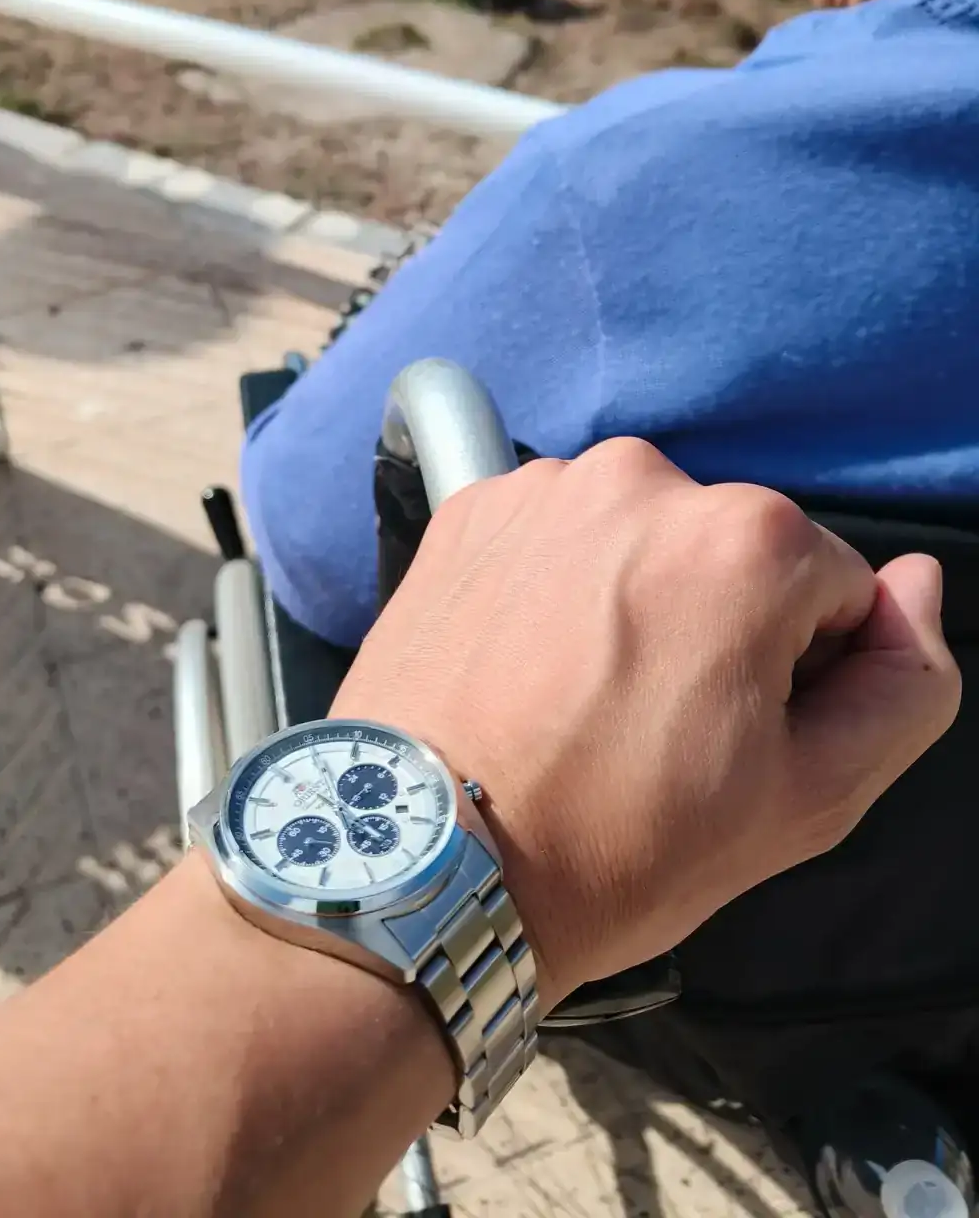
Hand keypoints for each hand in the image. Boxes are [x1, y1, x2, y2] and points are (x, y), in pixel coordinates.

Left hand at [333, 440, 959, 1009]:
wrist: (426, 860)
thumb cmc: (615, 842)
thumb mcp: (808, 797)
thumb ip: (904, 684)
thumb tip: (916, 586)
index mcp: (748, 540)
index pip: (834, 591)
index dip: (800, 674)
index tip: (729, 737)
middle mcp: (644, 480)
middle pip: (735, 553)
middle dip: (718, 625)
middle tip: (652, 727)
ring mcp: (545, 489)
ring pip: (644, 539)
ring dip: (637, 598)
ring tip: (582, 701)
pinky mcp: (471, 510)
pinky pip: (559, 535)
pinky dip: (558, 584)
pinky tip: (530, 666)